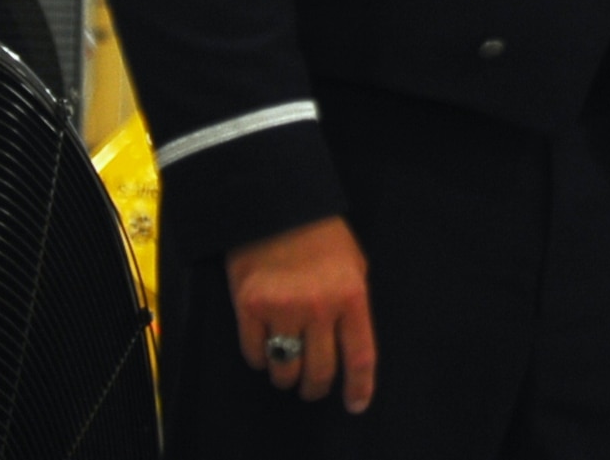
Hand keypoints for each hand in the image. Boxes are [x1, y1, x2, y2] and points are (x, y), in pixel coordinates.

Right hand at [226, 215, 375, 412]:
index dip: (359, 387)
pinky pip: (255, 354)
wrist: (277, 206)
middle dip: (316, 388)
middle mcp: (319, 308)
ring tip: (288, 370)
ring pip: (285, 370)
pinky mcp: (249, 308)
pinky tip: (265, 347)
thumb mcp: (353, 265)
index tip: (356, 404)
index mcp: (352, 296)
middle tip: (313, 389)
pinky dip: (260, 358)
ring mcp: (282, 309)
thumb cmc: (321, 236)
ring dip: (287, 377)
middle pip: (320, 371)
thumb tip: (349, 344)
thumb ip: (352, 304)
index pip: (360, 356)